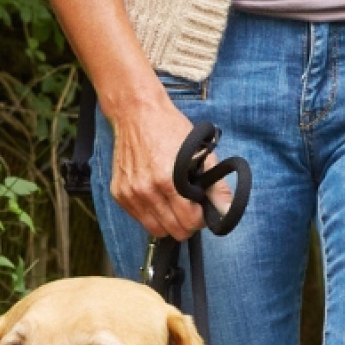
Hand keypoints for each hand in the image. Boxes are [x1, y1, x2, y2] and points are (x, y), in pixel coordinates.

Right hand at [106, 90, 209, 241]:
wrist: (136, 113)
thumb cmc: (169, 129)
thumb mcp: (200, 152)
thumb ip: (215, 185)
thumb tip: (225, 210)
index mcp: (169, 181)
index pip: (189, 222)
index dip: (200, 219)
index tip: (201, 209)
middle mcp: (146, 191)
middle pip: (173, 231)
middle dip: (186, 223)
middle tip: (189, 208)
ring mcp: (130, 194)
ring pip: (155, 229)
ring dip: (168, 221)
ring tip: (173, 203)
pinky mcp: (118, 193)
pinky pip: (139, 218)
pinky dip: (151, 214)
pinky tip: (157, 196)